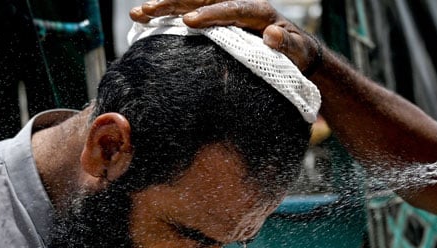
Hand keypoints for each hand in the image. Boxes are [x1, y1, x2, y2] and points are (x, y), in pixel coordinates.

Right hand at [129, 0, 321, 73]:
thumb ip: (287, 44)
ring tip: (138, 13)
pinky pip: (189, 12)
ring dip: (164, 6)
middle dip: (174, 3)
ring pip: (191, 2)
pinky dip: (168, 15)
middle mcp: (239, 4)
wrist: (294, 50)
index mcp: (259, 11)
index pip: (232, 8)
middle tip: (148, 10)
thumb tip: (271, 35)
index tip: (189, 23)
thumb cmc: (297, 53)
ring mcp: (225, 10)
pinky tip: (146, 19)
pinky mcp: (216, 18)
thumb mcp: (298, 51)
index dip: (211, 14)